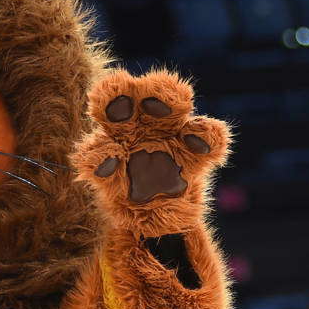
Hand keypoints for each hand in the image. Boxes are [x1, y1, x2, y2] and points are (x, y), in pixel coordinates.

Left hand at [77, 68, 229, 236]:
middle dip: (146, 88)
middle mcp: (147, 122)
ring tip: (179, 104)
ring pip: (179, 105)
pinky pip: (209, 139)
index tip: (101, 97)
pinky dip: (208, 137)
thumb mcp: (105, 181)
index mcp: (119, 125)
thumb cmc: (122, 192)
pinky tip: (198, 143)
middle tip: (142, 95)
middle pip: (149, 92)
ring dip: (175, 99)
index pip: (113, 99)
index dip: (109, 94)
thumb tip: (98, 161)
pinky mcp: (198, 155)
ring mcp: (175, 135)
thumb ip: (99, 168)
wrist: (149, 220)